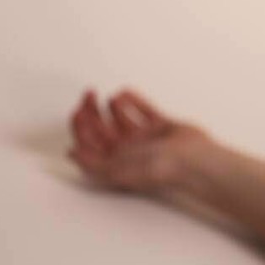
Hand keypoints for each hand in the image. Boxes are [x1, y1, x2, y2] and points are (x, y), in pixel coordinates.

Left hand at [68, 89, 211, 193]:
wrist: (193, 160)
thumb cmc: (160, 169)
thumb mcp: (116, 171)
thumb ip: (91, 164)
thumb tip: (72, 153)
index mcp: (117, 162)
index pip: (90, 142)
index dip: (80, 126)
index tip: (79, 111)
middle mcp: (129, 150)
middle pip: (102, 127)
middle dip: (91, 110)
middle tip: (89, 95)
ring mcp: (146, 137)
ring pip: (121, 117)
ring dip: (113, 106)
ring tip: (115, 99)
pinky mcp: (162, 125)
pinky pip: (144, 109)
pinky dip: (134, 100)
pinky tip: (126, 93)